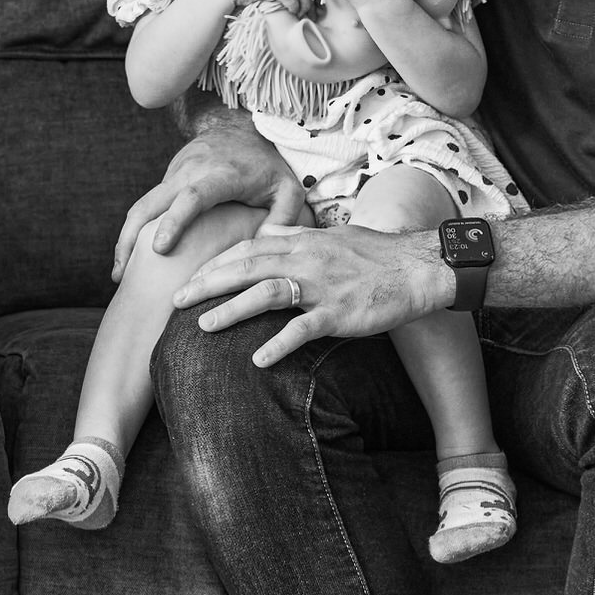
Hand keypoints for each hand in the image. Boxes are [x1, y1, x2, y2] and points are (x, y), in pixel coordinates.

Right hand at [112, 110, 308, 280]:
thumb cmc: (269, 167)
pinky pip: (148, 204)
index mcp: (222, 175)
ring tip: (121, 274)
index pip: (193, 196)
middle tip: (122, 275)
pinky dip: (136, 230)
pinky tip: (133, 258)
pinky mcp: (167, 177)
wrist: (242, 128)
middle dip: (132, 237)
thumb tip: (264, 247)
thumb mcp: (288, 190)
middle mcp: (191, 170)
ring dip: (127, 238)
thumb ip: (284, 219)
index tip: (159, 248)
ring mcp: (174, 172)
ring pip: (142, 205)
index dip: (175, 221)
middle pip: (151, 202)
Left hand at [173, 222, 453, 365]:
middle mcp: (306, 260)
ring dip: (232, 309)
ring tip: (203, 326)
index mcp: (302, 243)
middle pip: (246, 268)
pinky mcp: (340, 312)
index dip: (216, 264)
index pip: (247, 249)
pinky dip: (279, 343)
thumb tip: (264, 234)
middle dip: (208, 283)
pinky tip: (257, 359)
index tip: (190, 278)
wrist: (418, 268)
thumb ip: (294, 237)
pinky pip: (304, 328)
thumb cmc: (374, 255)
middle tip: (176, 300)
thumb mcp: (330, 237)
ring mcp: (323, 286)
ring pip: (267, 293)